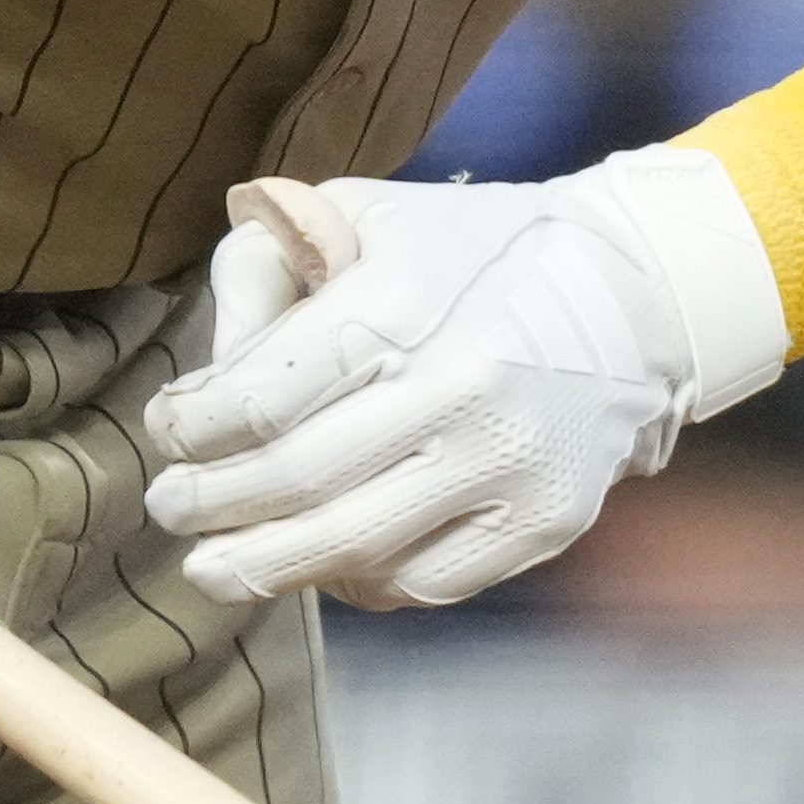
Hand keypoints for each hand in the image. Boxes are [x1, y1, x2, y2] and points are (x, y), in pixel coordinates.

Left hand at [142, 153, 787, 609]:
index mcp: (409, 304)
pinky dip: (356, 585)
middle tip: (170, 508)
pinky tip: (321, 566)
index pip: (260, 395)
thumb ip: (277, 264)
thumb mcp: (371, 218)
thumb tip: (210, 364)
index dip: (193, 427)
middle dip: (211, 503)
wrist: (634, 296)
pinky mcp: (544, 522)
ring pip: (352, 549)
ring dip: (266, 564)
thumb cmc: (476, 255)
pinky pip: (422, 583)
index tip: (170, 430)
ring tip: (217, 564)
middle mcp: (462, 388)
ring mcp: (508, 465)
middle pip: (295, 480)